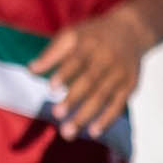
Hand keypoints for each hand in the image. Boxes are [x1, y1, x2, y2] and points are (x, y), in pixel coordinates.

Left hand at [30, 9, 152, 139]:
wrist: (131, 30)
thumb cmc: (92, 36)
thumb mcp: (72, 35)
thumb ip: (52, 53)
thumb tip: (31, 70)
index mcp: (89, 45)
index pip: (76, 60)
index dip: (65, 74)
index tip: (52, 88)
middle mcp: (106, 59)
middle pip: (90, 81)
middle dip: (73, 99)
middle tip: (57, 115)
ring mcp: (119, 73)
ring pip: (102, 96)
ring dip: (86, 115)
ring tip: (68, 132)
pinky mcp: (129, 85)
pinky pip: (118, 105)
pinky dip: (107, 119)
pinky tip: (93, 132)